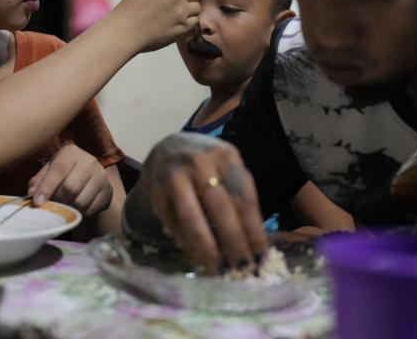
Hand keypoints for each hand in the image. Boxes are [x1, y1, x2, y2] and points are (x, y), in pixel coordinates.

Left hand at [28, 143, 112, 215]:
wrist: (90, 177)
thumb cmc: (64, 174)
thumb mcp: (49, 172)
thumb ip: (38, 182)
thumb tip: (31, 194)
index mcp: (70, 153)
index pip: (58, 170)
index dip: (47, 188)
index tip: (38, 203)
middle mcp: (89, 161)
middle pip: (71, 187)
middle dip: (59, 200)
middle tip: (54, 204)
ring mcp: (101, 175)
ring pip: (81, 201)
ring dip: (70, 208)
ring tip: (66, 205)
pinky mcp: (108, 190)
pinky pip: (91, 208)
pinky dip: (81, 213)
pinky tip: (77, 207)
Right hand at [110, 0, 202, 52]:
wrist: (126, 30)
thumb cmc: (135, 5)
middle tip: (170, 0)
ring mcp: (181, 13)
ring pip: (197, 6)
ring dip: (188, 8)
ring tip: (170, 11)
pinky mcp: (183, 28)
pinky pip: (195, 20)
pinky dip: (187, 19)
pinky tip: (173, 20)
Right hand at [142, 132, 268, 271]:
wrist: (168, 148)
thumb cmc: (208, 165)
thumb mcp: (228, 169)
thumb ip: (240, 196)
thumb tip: (253, 244)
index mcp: (225, 156)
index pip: (243, 197)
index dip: (253, 230)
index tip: (260, 255)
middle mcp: (199, 163)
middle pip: (220, 208)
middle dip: (233, 242)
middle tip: (241, 267)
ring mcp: (174, 177)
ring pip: (192, 219)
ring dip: (207, 248)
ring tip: (220, 268)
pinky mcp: (156, 193)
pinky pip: (174, 224)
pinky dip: (188, 243)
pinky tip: (199, 255)